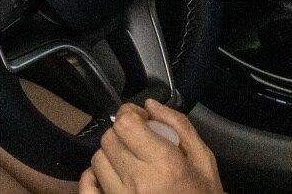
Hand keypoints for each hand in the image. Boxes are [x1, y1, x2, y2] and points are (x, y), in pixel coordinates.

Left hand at [82, 102, 220, 193]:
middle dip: (122, 132)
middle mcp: (138, 181)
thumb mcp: (203, 159)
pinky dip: (93, 177)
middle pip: (109, 138)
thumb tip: (150, 106)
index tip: (142, 119)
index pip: (125, 124)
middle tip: (138, 139)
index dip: (130, 114)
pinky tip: (110, 175)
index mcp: (164, 163)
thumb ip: (180, 126)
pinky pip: (88, 187)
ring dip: (111, 154)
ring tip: (130, 160)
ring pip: (98, 159)